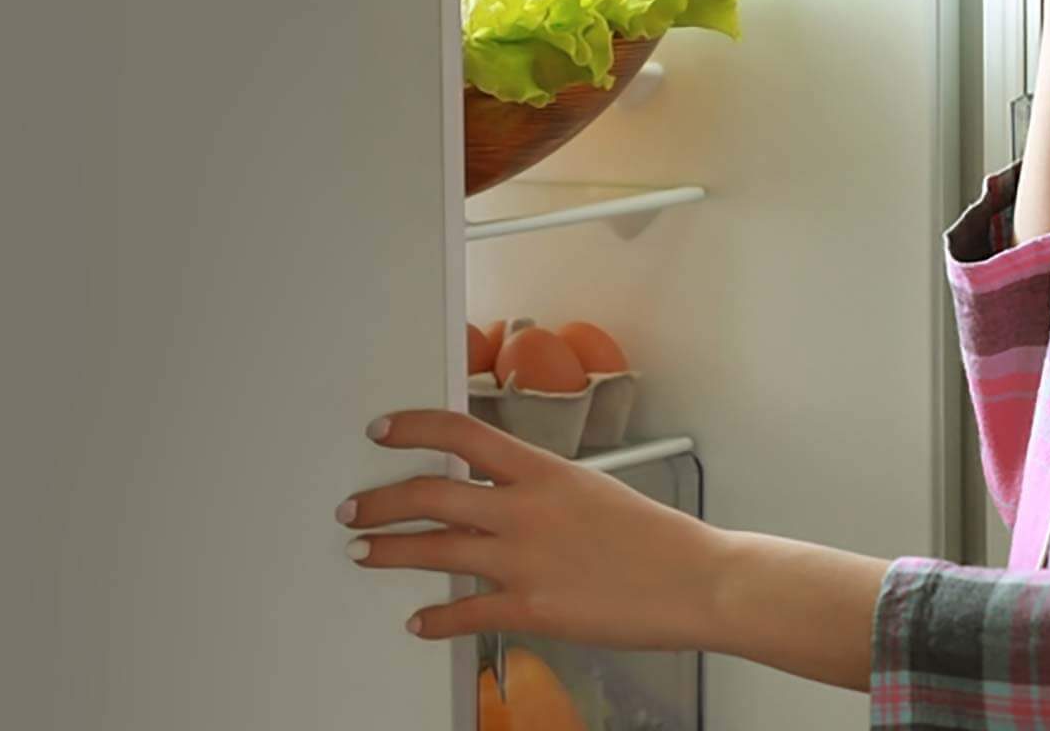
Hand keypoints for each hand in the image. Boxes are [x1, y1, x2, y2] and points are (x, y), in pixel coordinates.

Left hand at [342, 410, 723, 651]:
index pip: (461, 433)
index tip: (382, 430)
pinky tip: (418, 621)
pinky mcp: (532, 609)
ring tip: (363, 552)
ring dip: (388, 551)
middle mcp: (527, 509)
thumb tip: (499, 493)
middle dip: (380, 501)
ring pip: (434, 551)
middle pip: (430, 494)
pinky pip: (464, 614)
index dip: (412, 428)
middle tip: (354, 508)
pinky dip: (433, 619)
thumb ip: (540, 489)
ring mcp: (525, 561)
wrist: (696, 580)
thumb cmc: (653, 537)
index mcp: (544, 470)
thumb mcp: (591, 490)